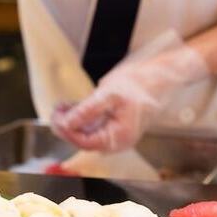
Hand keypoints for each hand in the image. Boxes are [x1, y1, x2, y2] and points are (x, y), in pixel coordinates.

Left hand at [51, 44, 209, 151]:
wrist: (161, 75)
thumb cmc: (142, 84)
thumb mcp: (110, 94)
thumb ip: (88, 110)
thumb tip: (68, 123)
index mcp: (119, 137)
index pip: (86, 142)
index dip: (68, 132)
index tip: (56, 119)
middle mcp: (117, 139)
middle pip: (84, 139)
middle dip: (67, 126)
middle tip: (55, 110)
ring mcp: (115, 131)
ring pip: (87, 131)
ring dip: (72, 120)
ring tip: (60, 106)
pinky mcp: (114, 122)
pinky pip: (93, 123)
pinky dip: (81, 115)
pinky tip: (70, 105)